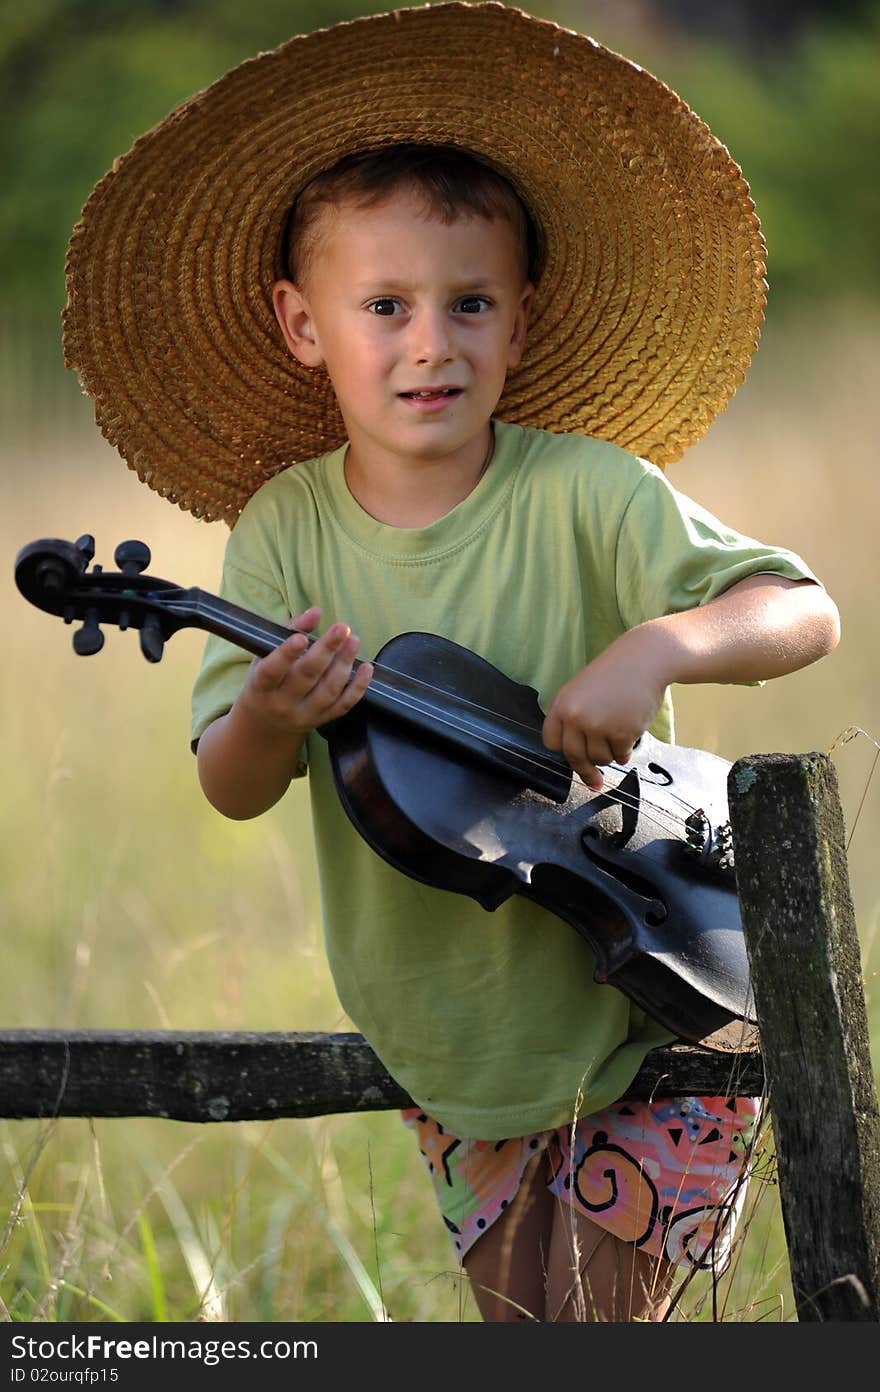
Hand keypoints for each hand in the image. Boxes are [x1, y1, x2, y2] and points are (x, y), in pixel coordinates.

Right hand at [238, 605, 372, 736]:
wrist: (266, 723)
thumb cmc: (266, 681)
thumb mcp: (266, 655)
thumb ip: (290, 630)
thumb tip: (316, 612)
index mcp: (261, 686)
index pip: (272, 672)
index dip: (286, 655)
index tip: (301, 638)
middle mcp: (281, 704)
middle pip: (306, 677)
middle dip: (326, 651)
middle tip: (341, 629)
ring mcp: (303, 715)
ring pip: (328, 690)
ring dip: (344, 664)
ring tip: (353, 641)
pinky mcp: (322, 720)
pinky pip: (343, 705)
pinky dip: (358, 687)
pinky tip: (366, 668)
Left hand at [542, 628, 669, 790]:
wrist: (644, 660)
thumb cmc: (615, 675)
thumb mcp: (582, 691)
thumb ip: (574, 719)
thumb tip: (576, 757)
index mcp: (561, 705)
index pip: (551, 743)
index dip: (563, 751)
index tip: (572, 758)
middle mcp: (576, 717)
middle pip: (574, 757)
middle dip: (586, 770)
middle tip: (595, 780)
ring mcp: (598, 726)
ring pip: (599, 759)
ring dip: (609, 755)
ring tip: (617, 736)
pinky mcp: (622, 733)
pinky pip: (620, 756)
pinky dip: (625, 752)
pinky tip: (630, 735)